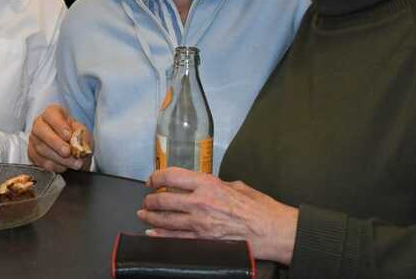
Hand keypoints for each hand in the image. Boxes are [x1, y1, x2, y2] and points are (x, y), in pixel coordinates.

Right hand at [27, 104, 90, 171]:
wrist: (72, 150)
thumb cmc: (75, 137)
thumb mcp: (83, 132)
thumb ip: (81, 134)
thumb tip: (77, 142)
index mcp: (52, 113)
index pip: (51, 114)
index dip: (59, 125)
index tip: (68, 135)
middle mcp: (39, 124)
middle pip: (41, 131)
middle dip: (56, 143)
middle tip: (68, 152)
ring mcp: (34, 139)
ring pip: (41, 149)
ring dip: (59, 159)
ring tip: (74, 163)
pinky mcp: (32, 153)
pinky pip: (41, 161)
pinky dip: (55, 166)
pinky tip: (65, 166)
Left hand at [139, 168, 297, 265]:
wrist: (272, 230)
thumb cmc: (259, 207)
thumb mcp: (237, 185)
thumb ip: (217, 184)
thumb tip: (205, 185)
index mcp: (208, 184)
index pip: (172, 176)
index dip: (157, 177)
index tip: (152, 179)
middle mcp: (199, 202)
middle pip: (164, 199)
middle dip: (151, 199)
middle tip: (147, 199)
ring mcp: (200, 223)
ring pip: (166, 219)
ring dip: (151, 217)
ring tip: (143, 214)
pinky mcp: (203, 240)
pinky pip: (176, 238)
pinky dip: (161, 235)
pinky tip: (152, 233)